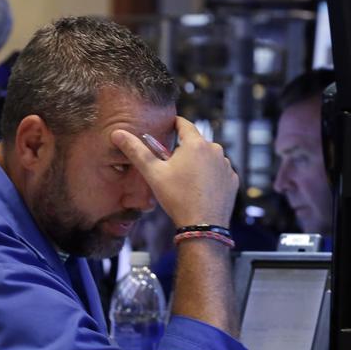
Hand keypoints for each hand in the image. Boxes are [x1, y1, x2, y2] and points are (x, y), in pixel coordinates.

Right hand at [111, 116, 238, 227]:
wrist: (203, 225)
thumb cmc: (177, 198)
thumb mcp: (153, 173)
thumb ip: (136, 151)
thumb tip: (117, 134)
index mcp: (196, 144)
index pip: (184, 124)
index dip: (174, 125)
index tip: (168, 127)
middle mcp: (215, 150)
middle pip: (196, 143)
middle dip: (184, 150)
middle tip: (171, 165)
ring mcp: (226, 165)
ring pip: (208, 158)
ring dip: (198, 163)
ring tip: (186, 181)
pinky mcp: (233, 180)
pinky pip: (218, 172)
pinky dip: (210, 176)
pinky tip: (200, 189)